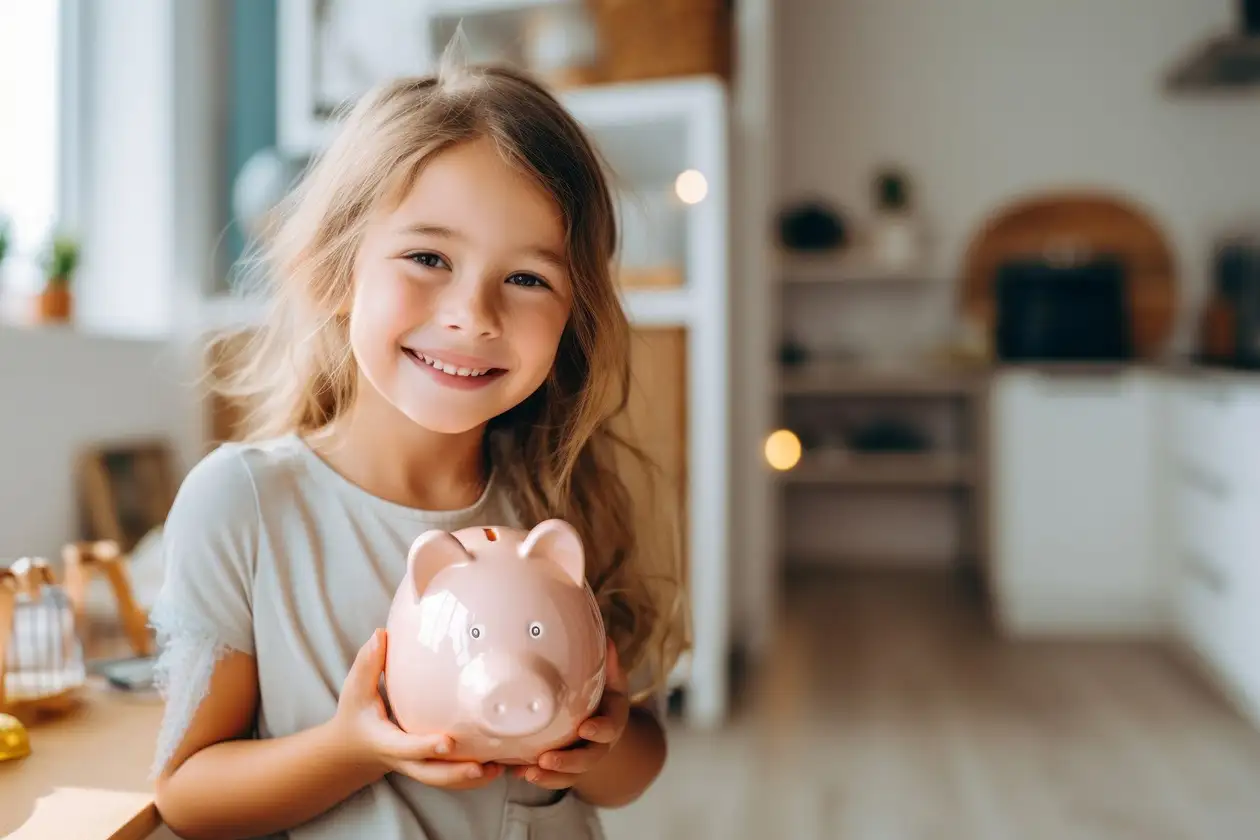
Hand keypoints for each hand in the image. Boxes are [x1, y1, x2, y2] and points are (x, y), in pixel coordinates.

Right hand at [333, 628, 501, 789]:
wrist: (354, 748)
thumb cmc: (357, 714)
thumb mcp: (355, 689)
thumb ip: (368, 663)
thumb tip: (380, 634)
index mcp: (387, 742)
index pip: (407, 748)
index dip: (426, 746)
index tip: (449, 741)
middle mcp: (404, 760)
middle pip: (430, 775)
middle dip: (455, 774)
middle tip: (481, 767)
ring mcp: (417, 767)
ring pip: (444, 781)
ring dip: (471, 779)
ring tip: (498, 769)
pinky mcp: (429, 768)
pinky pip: (451, 779)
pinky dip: (473, 778)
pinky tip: (497, 768)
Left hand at [514, 639, 628, 789]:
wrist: (603, 724)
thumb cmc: (604, 697)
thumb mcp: (611, 681)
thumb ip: (609, 665)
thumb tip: (604, 639)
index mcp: (611, 722)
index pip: (609, 728)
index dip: (598, 730)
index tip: (584, 728)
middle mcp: (598, 746)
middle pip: (587, 760)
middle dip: (567, 762)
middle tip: (546, 759)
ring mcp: (581, 760)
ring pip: (569, 775)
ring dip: (549, 777)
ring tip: (528, 773)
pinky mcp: (564, 769)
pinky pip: (552, 778)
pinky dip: (536, 777)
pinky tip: (517, 773)